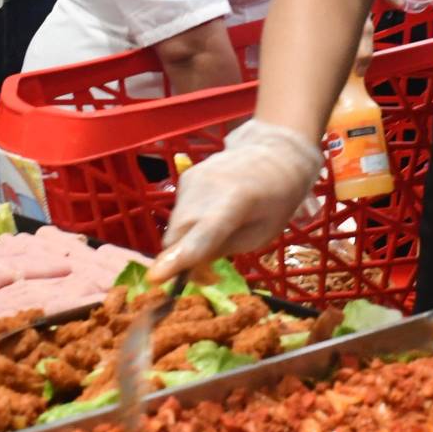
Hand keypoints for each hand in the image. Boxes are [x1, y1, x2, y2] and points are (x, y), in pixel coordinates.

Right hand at [145, 120, 324, 284]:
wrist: (273, 154)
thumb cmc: (276, 200)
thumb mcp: (261, 235)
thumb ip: (223, 250)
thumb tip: (189, 266)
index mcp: (235, 202)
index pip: (202, 234)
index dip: (179, 258)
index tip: (157, 277)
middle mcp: (206, 188)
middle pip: (177, 236)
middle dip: (181, 260)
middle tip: (203, 272)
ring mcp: (192, 179)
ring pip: (174, 227)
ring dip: (185, 241)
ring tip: (215, 236)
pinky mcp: (184, 177)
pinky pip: (177, 214)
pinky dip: (187, 225)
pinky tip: (211, 216)